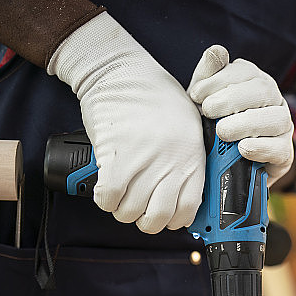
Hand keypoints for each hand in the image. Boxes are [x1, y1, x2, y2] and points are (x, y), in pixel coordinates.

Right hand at [48, 13, 212, 232]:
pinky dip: (104, 200)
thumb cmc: (157, 98)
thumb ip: (188, 160)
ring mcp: (143, 162)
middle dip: (144, 221)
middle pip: (156, 218)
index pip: (187, 210)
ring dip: (121, 210)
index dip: (172, 221)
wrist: (124, 73)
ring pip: (129, 211)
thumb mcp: (189, 128)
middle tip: (138, 209)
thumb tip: (181, 192)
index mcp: (191, 159)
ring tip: (120, 196)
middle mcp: (170, 164)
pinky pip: (109, 197)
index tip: (164, 216)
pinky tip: (105, 189)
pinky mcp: (115, 156)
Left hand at [188, 45, 293, 186]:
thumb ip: (208, 77)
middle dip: (232, 99)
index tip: (196, 95)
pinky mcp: (284, 153)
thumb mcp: (205, 101)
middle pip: (263, 90)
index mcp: (254, 81)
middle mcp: (273, 100)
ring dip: (246, 123)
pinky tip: (242, 149)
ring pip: (276, 119)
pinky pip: (279, 148)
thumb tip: (216, 51)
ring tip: (223, 132)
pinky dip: (261, 148)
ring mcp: (282, 127)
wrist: (222, 167)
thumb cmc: (213, 126)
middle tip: (208, 111)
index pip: (244, 71)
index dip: (219, 80)